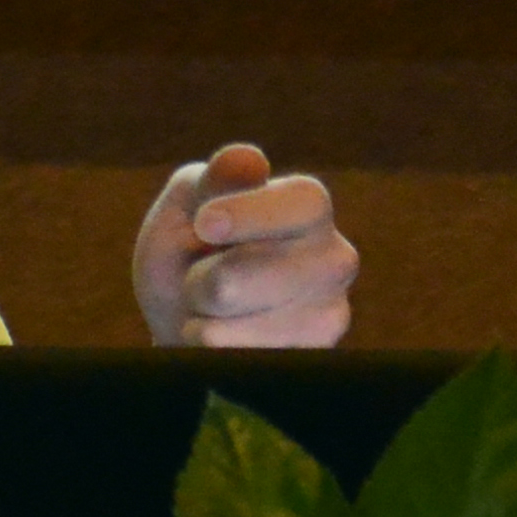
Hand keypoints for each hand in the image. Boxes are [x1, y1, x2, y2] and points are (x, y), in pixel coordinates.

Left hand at [132, 142, 358, 348]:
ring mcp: (332, 311)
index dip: (251, 213)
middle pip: (270, 270)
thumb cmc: (184, 255)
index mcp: (307, 206)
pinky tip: (218, 339)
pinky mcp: (315, 355)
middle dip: (208, 279)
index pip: (303, 203)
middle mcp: (334, 257)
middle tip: (194, 278)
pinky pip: (255, 357)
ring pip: (256, 320)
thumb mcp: (184, 209)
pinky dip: (218, 351)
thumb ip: (211, 182)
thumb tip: (247, 159)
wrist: (182, 326)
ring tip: (205, 309)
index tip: (204, 224)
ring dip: (208, 318)